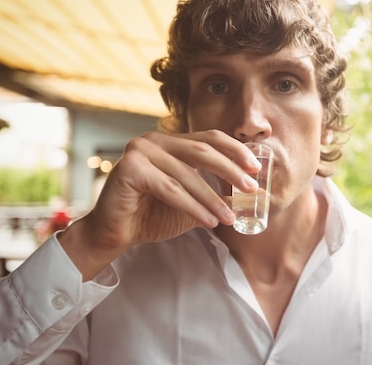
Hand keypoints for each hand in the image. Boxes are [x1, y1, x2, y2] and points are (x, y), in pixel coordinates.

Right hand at [59, 130, 260, 279]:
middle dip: (231, 171)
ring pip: (188, 175)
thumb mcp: (194, 202)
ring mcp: (140, 150)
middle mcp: (155, 140)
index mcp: (171, 142)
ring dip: (213, 199)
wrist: (115, 234)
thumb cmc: (153, 216)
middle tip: (251, 189)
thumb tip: (256, 192)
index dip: (235, 151)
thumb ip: (219, 194)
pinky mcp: (130, 168)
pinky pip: (170, 189)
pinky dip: (193, 206)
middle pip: (203, 151)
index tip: (256, 168)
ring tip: (230, 218)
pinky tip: (210, 222)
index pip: (210, 138)